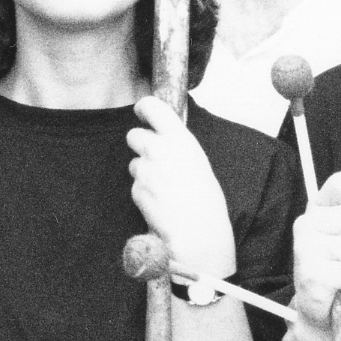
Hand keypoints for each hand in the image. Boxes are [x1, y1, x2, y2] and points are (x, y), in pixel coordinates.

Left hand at [127, 96, 237, 281]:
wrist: (198, 233)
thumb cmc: (207, 200)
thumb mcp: (199, 162)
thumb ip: (178, 146)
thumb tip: (165, 139)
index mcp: (179, 139)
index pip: (151, 107)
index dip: (144, 108)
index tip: (143, 111)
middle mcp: (158, 150)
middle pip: (134, 135)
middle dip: (141, 144)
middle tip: (155, 157)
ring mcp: (144, 170)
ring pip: (134, 162)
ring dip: (143, 171)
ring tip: (164, 187)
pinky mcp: (136, 190)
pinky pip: (135, 185)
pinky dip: (144, 192)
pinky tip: (160, 202)